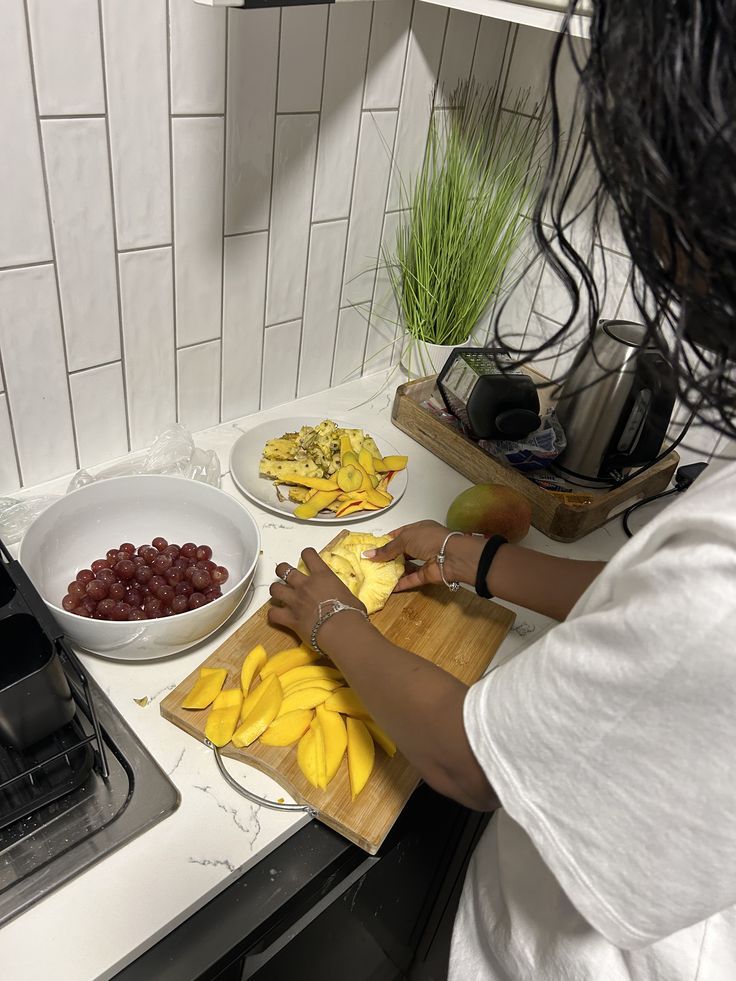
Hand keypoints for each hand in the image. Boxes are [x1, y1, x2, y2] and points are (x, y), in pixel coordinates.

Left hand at [268, 548, 366, 646]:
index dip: (306, 554)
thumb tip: (344, 600)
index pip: (309, 555)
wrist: (341, 630)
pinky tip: (278, 615)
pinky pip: (273, 613)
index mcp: (322, 576)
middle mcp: (305, 585)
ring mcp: (295, 601)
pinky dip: (274, 614)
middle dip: (283, 570)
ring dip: (276, 590)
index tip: (307, 557)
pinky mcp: (289, 618)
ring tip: (280, 594)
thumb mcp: (350, 596)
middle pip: (284, 569)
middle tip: (286, 575)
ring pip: (274, 589)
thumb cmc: (352, 613)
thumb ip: (341, 594)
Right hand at [365, 520, 482, 591]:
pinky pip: (411, 579)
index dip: (387, 540)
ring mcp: (425, 560)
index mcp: (419, 530)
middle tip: (371, 563)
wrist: (452, 556)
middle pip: (402, 551)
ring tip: (376, 575)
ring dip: (393, 570)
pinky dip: (400, 584)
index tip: (373, 548)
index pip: (401, 533)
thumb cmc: (428, 539)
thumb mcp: (405, 539)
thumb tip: (367, 555)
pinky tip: (387, 588)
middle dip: (388, 557)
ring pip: (407, 566)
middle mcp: (422, 544)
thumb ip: (387, 549)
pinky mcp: (427, 575)